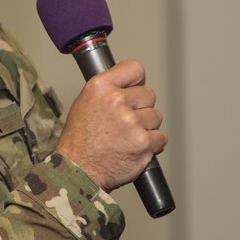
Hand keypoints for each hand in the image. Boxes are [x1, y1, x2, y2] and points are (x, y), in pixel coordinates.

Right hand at [54, 59, 166, 191]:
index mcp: (100, 87)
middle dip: (141, 108)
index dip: (136, 81)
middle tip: (125, 122)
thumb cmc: (79, 141)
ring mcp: (131, 122)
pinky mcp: (143, 143)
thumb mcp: (85, 103)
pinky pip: (161, 137)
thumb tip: (131, 85)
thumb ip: (108, 90)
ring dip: (146, 127)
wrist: (78, 171)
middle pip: (149, 94)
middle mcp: (116, 101)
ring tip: (127, 137)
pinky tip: (135, 147)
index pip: (135, 68)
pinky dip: (153, 144)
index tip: (134, 88)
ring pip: (156, 116)